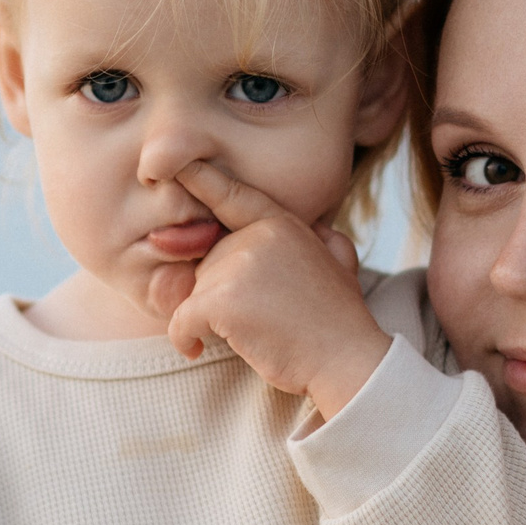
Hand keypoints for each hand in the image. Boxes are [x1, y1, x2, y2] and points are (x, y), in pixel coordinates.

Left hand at [150, 159, 391, 419]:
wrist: (348, 360)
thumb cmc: (339, 322)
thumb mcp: (341, 265)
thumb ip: (322, 241)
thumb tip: (319, 229)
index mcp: (283, 224)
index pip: (234, 197)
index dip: (202, 179)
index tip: (177, 164)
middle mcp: (259, 236)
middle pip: (209, 262)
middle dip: (222, 293)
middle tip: (259, 319)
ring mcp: (239, 265)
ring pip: (195, 291)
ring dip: (209, 320)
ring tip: (248, 335)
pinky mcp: (222, 300)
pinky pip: (180, 318)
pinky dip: (183, 337)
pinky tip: (196, 349)